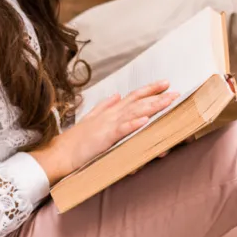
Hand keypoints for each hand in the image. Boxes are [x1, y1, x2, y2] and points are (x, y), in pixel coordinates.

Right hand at [33, 82, 177, 182]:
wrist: (61, 153)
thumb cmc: (77, 140)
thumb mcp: (92, 119)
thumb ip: (105, 106)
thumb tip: (116, 94)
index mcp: (110, 111)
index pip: (134, 96)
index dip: (150, 89)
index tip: (166, 83)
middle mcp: (111, 115)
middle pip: (138, 102)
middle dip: (157, 96)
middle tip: (175, 91)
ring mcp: (108, 125)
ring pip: (134, 113)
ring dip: (151, 106)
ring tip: (167, 101)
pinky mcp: (104, 138)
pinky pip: (121, 130)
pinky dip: (133, 125)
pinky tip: (145, 121)